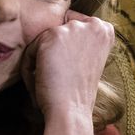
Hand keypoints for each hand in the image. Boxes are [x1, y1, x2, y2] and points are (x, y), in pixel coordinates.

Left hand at [20, 10, 114, 124]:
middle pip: (57, 31)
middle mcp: (93, 25)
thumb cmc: (77, 92)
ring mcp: (73, 29)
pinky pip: (30, 49)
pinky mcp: (53, 36)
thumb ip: (79, 40)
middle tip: (56, 78)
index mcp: (105, 30)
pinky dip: (29, 67)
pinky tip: (39, 82)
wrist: (71, 111)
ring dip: (39, 62)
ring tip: (47, 82)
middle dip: (51, 55)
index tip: (67, 69)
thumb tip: (60, 27)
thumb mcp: (88, 59)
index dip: (64, 49)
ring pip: (42, 40)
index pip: (73, 24)